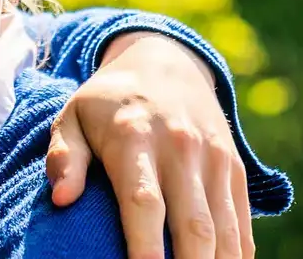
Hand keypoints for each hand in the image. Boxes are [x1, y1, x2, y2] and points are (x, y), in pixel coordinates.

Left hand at [46, 31, 250, 258]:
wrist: (165, 62)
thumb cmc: (108, 102)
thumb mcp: (74, 115)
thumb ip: (64, 156)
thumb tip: (60, 199)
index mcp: (134, 136)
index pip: (143, 202)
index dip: (144, 247)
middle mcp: (180, 148)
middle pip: (192, 226)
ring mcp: (214, 159)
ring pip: (223, 231)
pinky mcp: (235, 169)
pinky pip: (242, 223)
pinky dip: (237, 256)